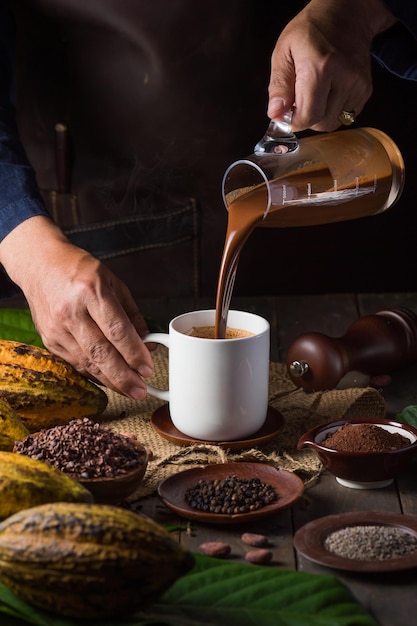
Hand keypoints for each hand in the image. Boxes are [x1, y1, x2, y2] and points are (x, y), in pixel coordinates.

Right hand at [0, 216, 153, 398]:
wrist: (39, 264)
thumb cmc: (79, 270)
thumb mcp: (113, 282)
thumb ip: (131, 314)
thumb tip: (147, 342)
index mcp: (91, 291)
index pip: (116, 330)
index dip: (134, 353)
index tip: (148, 368)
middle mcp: (71, 311)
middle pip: (101, 352)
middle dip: (123, 376)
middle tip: (141, 391)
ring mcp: (57, 328)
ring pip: (87, 362)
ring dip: (110, 380)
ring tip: (129, 390)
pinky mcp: (49, 339)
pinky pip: (75, 363)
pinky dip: (94, 374)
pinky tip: (109, 380)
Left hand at [268, 0, 396, 131]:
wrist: (347, 14)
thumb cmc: (312, 30)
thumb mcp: (284, 51)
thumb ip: (279, 85)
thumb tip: (276, 113)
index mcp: (320, 67)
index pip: (308, 116)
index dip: (294, 122)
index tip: (287, 114)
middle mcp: (344, 78)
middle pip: (321, 123)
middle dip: (306, 119)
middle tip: (299, 101)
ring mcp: (358, 85)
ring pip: (333, 122)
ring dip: (320, 116)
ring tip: (315, 94)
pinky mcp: (365, 90)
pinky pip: (345, 116)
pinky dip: (333, 111)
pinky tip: (328, 93)